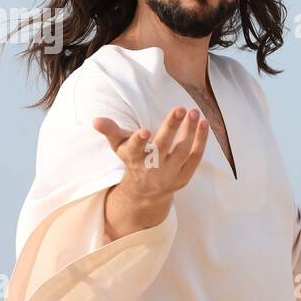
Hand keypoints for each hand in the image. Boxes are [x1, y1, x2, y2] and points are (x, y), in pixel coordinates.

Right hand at [92, 106, 208, 205]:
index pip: (135, 150)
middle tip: (180, 109)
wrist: (145, 192)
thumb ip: (110, 131)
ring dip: (190, 131)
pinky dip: (201, 141)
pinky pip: (195, 157)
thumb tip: (96, 120)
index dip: (139, 141)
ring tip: (194, 112)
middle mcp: (152, 168)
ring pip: (182, 151)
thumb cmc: (133, 160)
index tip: (144, 131)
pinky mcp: (184, 176)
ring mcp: (169, 174)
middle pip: (162, 146)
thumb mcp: (119, 147)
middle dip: (171, 127)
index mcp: (134, 159)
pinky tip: (204, 123)